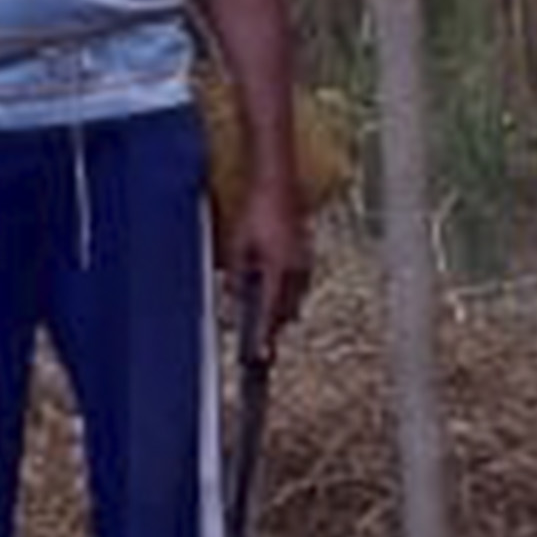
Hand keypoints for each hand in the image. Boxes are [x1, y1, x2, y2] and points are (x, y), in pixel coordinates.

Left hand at [227, 185, 312, 348]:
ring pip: (295, 298)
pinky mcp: (306, 252)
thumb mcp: (236, 245)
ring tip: (270, 326)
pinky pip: (299, 283)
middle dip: (274, 329)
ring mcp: (304, 260)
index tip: (260, 356)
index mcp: (277, 268)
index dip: (264, 337)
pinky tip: (280, 294)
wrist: (277, 180)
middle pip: (286, 311)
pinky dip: (288, 294)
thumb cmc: (255, 209)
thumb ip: (234, 278)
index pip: (270, 312)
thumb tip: (230, 304)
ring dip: (282, 312)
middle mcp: (295, 268)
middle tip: (264, 348)